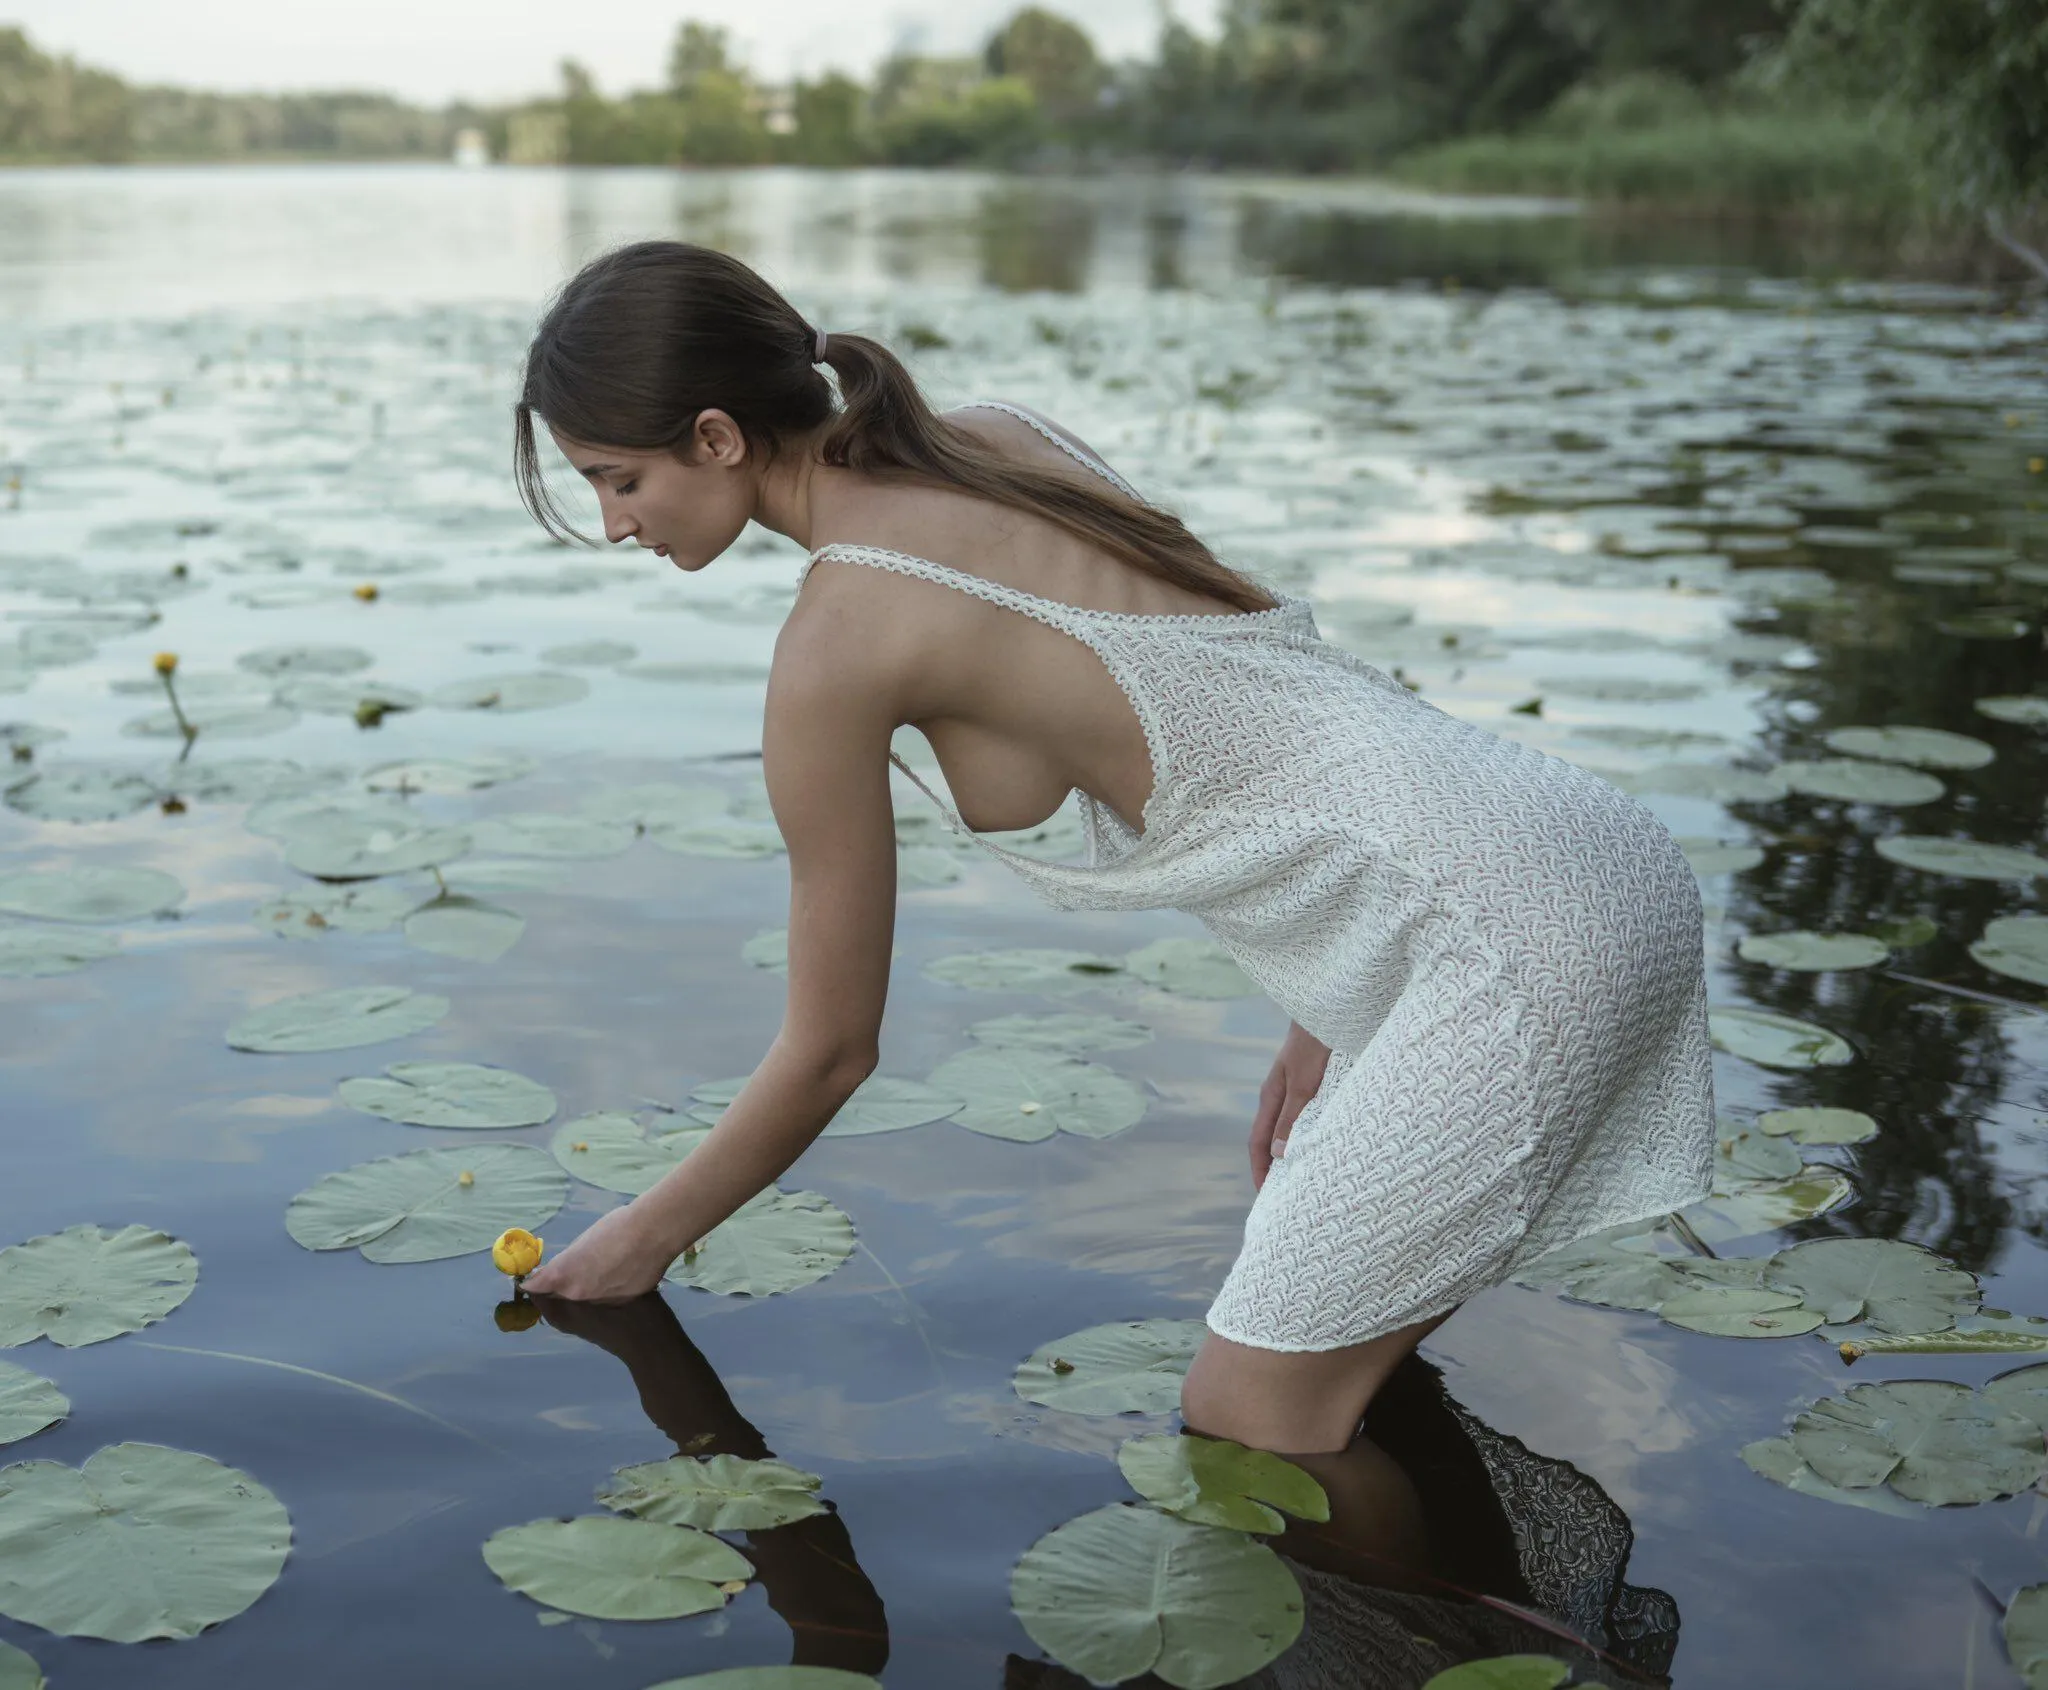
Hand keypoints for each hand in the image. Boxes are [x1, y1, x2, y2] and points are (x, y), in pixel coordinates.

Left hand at [521, 1203, 676, 1300]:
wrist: (653, 1233)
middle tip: (559, 1279)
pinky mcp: (621, 1304)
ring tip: (594, 1275)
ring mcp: (599, 1303)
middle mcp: (577, 1296)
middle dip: (555, 1291)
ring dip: (583, 1294)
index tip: (530, 1280)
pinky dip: (605, 1294)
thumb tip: (562, 1271)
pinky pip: (605, 1302)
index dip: (532, 1283)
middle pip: (557, 1300)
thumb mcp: (582, 1243)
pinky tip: (616, 1277)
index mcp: (562, 1276)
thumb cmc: (615, 1227)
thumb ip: (568, 1263)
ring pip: (583, 1303)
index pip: (535, 1287)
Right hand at [1251, 1023, 1328, 1189]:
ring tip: (1304, 1177)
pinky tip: (1322, 1144)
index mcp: (1271, 1097)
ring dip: (1293, 1153)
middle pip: (1272, 1139)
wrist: (1330, 1012)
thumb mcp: (1303, 1084)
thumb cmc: (1314, 1045)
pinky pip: (1306, 1119)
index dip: (1260, 1170)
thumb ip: (1292, 1117)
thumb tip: (1279, 1154)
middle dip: (1274, 1167)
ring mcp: (1296, 1090)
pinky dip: (1308, 1137)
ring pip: (1290, 1129)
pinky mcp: (1314, 1085)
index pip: (1259, 1143)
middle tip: (1284, 1196)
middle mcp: (1280, 1096)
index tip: (1266, 1197)